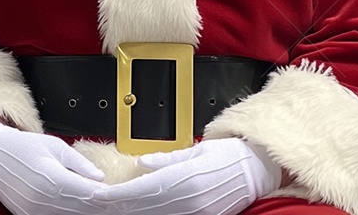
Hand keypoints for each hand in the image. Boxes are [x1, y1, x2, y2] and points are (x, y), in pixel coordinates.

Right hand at [0, 120, 106, 214]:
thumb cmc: (22, 146)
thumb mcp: (55, 146)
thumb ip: (79, 164)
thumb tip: (100, 178)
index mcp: (53, 180)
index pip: (89, 194)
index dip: (107, 196)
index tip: (120, 194)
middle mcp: (43, 200)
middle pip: (82, 210)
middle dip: (100, 207)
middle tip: (116, 202)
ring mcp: (34, 211)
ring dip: (86, 212)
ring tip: (99, 205)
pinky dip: (69, 214)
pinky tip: (79, 208)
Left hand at [92, 138, 279, 214]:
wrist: (257, 170)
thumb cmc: (231, 155)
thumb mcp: (198, 149)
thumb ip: (168, 158)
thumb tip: (143, 163)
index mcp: (187, 178)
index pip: (143, 189)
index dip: (119, 194)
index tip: (101, 194)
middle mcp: (191, 198)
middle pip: (146, 206)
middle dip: (120, 205)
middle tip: (99, 203)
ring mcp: (197, 211)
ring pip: (155, 214)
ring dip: (132, 211)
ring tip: (114, 208)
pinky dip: (152, 214)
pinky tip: (139, 211)